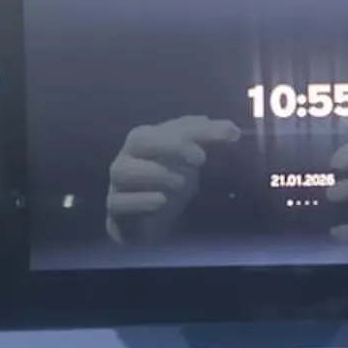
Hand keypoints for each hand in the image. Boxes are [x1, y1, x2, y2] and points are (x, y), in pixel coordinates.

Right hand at [106, 115, 240, 243]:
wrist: (147, 221)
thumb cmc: (169, 183)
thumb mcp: (191, 161)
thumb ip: (209, 142)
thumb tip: (233, 130)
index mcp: (148, 138)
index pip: (172, 126)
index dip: (199, 130)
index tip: (228, 136)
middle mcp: (129, 156)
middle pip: (140, 139)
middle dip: (171, 145)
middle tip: (200, 159)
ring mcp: (118, 183)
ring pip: (124, 170)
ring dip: (155, 173)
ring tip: (180, 184)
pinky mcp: (115, 208)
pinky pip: (118, 202)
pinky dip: (140, 201)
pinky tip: (160, 201)